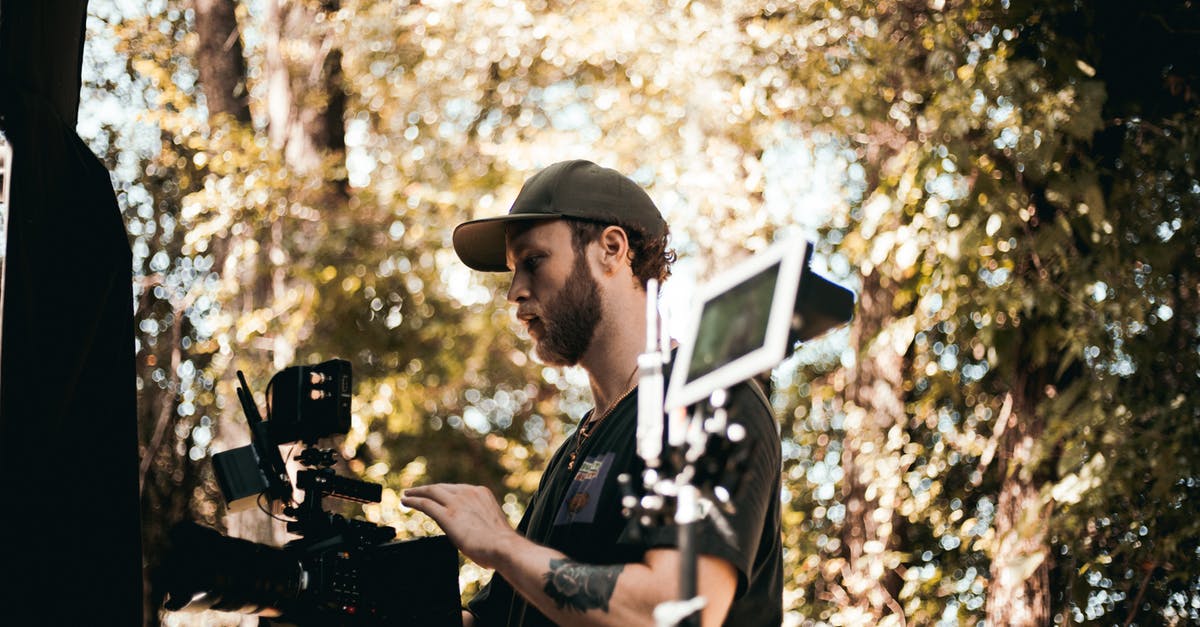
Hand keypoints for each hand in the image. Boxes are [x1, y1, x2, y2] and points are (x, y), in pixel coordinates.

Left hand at [401, 483, 519, 568]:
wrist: (503, 547)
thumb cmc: (501, 544)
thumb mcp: (491, 524)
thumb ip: (479, 522)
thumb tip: (474, 534)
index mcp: (481, 493)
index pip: (456, 490)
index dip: (443, 492)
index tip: (435, 495)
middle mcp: (468, 493)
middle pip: (441, 488)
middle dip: (427, 489)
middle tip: (415, 491)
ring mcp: (457, 503)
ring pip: (431, 492)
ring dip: (416, 493)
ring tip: (407, 495)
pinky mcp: (447, 515)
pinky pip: (425, 504)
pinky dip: (413, 501)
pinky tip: (405, 502)